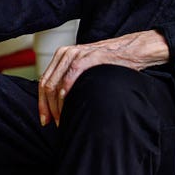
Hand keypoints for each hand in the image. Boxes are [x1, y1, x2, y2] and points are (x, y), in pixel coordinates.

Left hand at [38, 29, 168, 127]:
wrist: (132, 50)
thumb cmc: (110, 63)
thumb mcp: (85, 68)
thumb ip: (70, 79)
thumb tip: (57, 102)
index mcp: (63, 55)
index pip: (43, 81)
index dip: (41, 103)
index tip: (45, 119)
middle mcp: (67, 52)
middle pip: (46, 84)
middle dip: (46, 107)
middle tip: (52, 123)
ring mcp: (77, 54)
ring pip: (55, 84)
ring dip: (56, 106)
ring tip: (63, 120)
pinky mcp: (89, 57)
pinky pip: (70, 78)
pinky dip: (66, 94)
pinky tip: (68, 106)